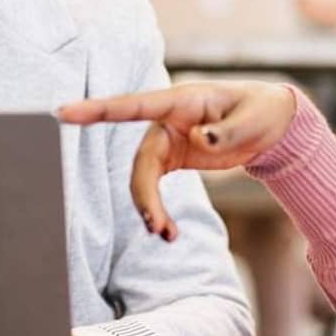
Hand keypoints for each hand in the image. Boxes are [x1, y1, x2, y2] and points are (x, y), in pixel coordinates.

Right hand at [58, 81, 299, 241]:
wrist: (271, 123)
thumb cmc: (262, 111)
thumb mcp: (254, 120)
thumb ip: (227, 131)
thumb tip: (199, 139)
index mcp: (181, 101)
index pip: (133, 104)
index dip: (99, 110)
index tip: (64, 113)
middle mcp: (166, 120)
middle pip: (141, 159)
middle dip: (144, 194)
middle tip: (156, 227)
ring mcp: (167, 140)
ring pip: (143, 177)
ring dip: (149, 207)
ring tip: (166, 235)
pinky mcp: (173, 158)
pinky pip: (154, 186)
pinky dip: (158, 209)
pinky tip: (170, 232)